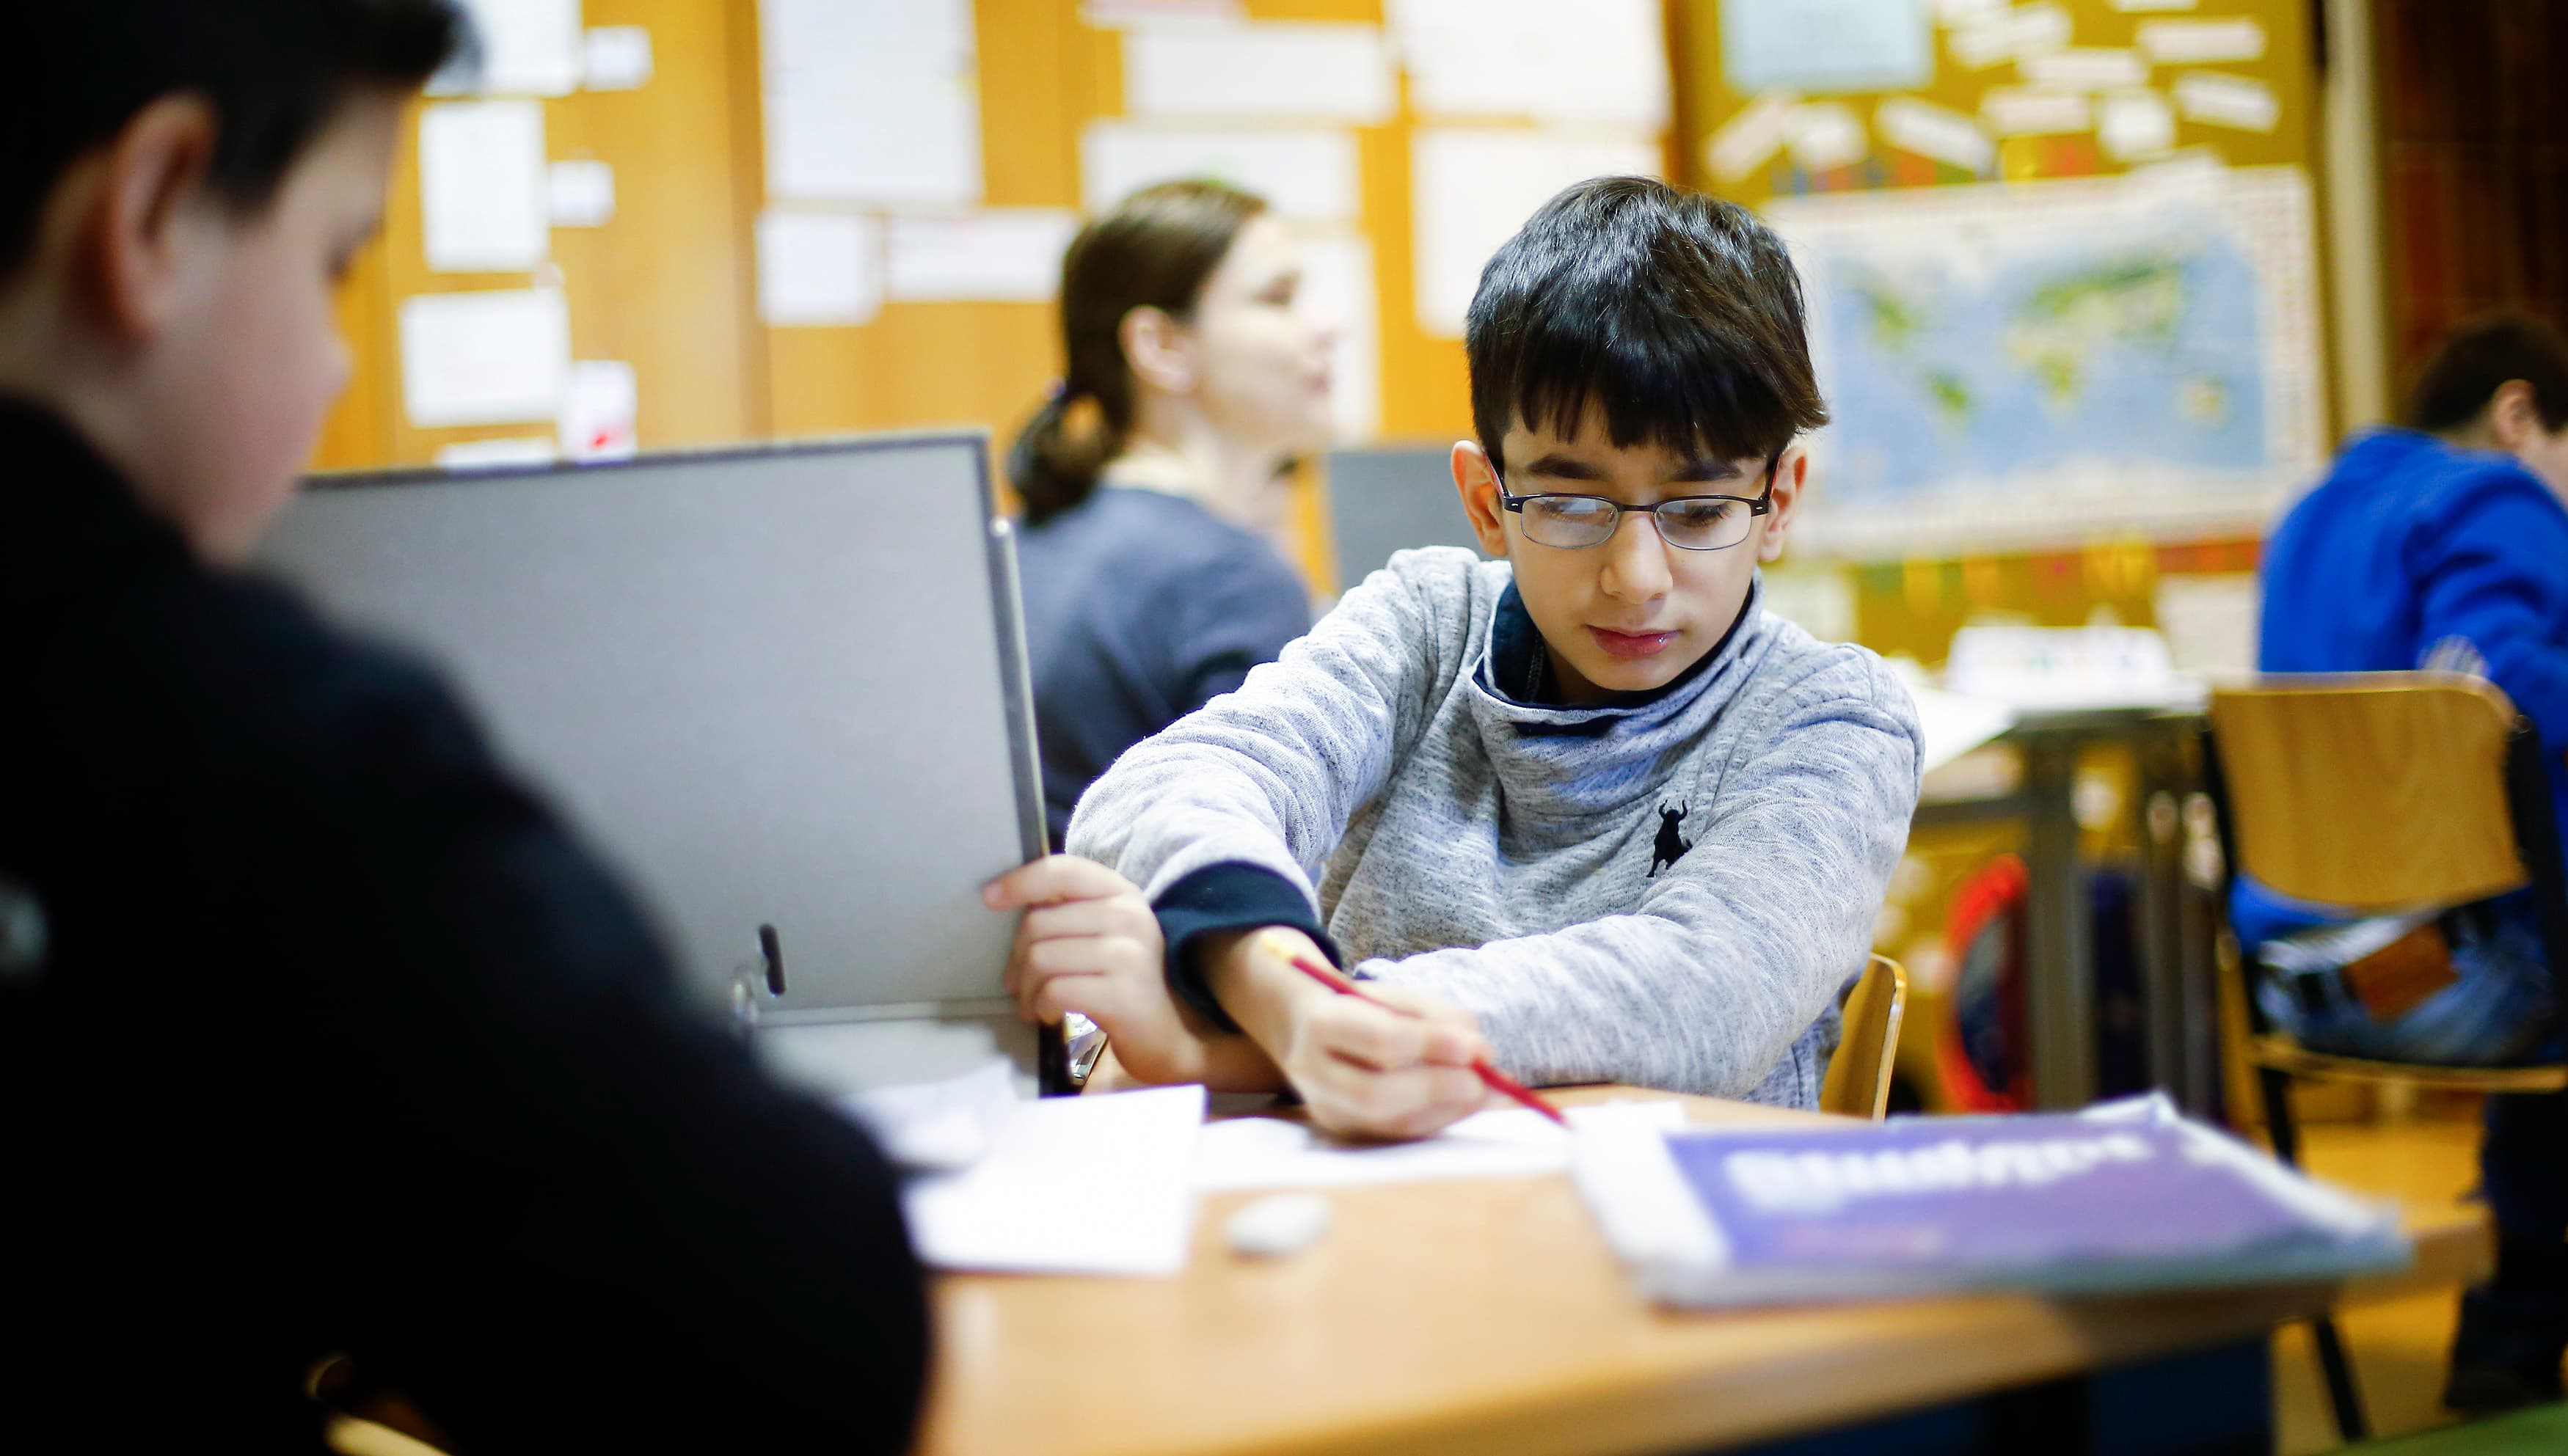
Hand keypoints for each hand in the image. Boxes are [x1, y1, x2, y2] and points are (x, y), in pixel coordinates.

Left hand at [984, 856, 1226, 1086]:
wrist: (1170, 1035)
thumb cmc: (1124, 981)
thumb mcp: (1106, 932)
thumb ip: (1070, 911)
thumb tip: (1008, 901)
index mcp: (1122, 892)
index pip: (1061, 870)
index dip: (1019, 881)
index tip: (989, 899)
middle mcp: (1130, 916)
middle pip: (1038, 923)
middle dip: (1017, 959)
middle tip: (1018, 983)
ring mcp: (1130, 955)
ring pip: (1041, 959)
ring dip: (1026, 990)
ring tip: (1033, 1004)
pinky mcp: (1122, 995)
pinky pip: (1055, 992)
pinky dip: (1041, 1007)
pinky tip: (1049, 1015)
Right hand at [1206, 930, 1492, 1139]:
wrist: (1309, 1031)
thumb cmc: (1365, 1007)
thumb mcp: (1399, 996)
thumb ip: (1442, 1019)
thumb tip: (1484, 1057)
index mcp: (1322, 1023)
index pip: (1380, 1041)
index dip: (1432, 1046)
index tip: (1475, 1047)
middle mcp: (1314, 1073)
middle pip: (1376, 1094)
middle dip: (1439, 1088)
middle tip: (1482, 1080)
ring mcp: (1328, 1110)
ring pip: (1391, 1123)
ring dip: (1449, 1108)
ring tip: (1486, 1091)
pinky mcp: (1348, 1132)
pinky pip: (1401, 1133)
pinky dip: (1442, 1118)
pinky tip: (1467, 1102)